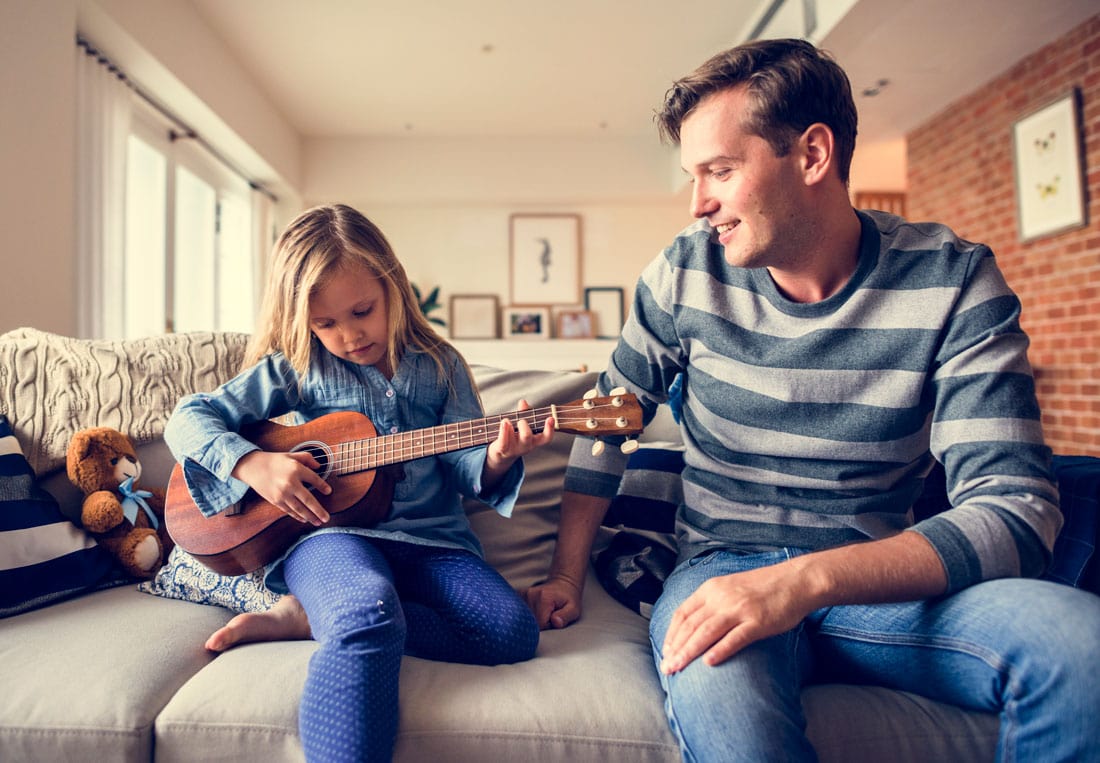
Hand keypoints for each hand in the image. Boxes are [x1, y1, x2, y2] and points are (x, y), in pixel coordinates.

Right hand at [232, 450, 332, 525]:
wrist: (253, 467)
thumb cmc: (274, 461)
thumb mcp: (292, 455)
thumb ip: (307, 458)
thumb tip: (319, 466)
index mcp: (296, 469)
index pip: (314, 479)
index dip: (322, 486)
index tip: (329, 492)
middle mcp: (290, 483)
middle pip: (308, 500)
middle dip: (319, 511)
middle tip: (327, 518)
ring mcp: (282, 494)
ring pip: (299, 509)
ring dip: (310, 517)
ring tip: (318, 522)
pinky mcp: (275, 501)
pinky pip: (289, 510)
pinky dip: (297, 516)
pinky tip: (305, 519)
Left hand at [482, 399, 554, 486]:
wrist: (500, 456)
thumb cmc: (512, 437)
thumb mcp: (520, 426)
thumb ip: (523, 413)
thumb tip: (523, 402)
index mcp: (534, 441)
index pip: (546, 438)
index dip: (550, 429)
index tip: (551, 418)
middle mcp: (526, 446)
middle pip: (528, 437)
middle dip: (524, 426)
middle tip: (520, 421)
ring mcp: (514, 450)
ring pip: (514, 440)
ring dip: (511, 427)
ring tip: (506, 420)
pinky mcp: (503, 450)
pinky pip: (504, 442)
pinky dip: (503, 431)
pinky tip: (503, 423)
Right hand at [523, 575, 582, 629]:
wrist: (562, 584)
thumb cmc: (568, 598)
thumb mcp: (573, 609)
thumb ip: (565, 616)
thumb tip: (555, 622)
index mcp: (543, 597)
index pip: (541, 624)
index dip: (548, 626)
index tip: (554, 618)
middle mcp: (530, 594)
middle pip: (531, 622)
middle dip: (541, 623)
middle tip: (550, 614)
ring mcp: (522, 594)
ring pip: (525, 618)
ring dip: (534, 619)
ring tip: (544, 611)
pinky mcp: (518, 595)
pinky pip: (521, 612)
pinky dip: (528, 614)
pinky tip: (536, 609)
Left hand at [659, 563, 810, 674]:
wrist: (796, 580)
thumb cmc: (764, 587)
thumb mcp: (730, 588)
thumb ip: (712, 604)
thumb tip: (693, 628)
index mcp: (711, 588)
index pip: (682, 613)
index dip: (671, 634)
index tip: (665, 652)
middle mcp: (721, 597)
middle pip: (691, 625)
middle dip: (676, 649)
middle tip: (666, 668)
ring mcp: (739, 609)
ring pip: (706, 632)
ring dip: (689, 652)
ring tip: (677, 668)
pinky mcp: (758, 621)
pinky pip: (735, 638)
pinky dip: (720, 650)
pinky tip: (709, 663)